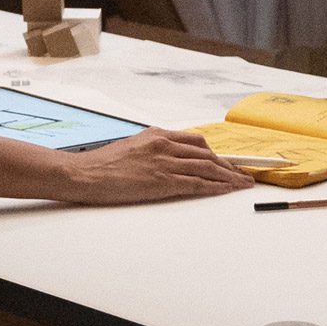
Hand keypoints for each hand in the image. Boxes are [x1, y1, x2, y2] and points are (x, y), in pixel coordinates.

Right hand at [53, 128, 256, 204]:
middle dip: (228, 165)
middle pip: (207, 153)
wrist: (83, 174)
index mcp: (156, 135)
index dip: (215, 152)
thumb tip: (163, 161)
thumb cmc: (100, 166)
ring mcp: (164, 162)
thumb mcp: (129, 150)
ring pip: (207, 167)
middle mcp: (164, 144)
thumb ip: (150, 152)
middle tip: (243, 174)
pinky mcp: (162, 180)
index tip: (227, 161)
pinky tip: (227, 190)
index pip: (195, 141)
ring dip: (229, 177)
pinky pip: (197, 183)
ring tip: (243, 184)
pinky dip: (216, 187)